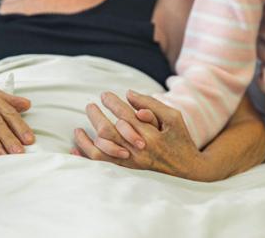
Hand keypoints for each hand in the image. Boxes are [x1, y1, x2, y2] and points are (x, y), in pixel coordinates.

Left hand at [73, 90, 201, 177]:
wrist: (188, 170)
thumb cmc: (180, 139)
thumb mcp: (173, 118)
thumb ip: (152, 104)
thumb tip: (128, 94)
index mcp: (151, 135)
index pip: (125, 115)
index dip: (112, 103)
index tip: (104, 94)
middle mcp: (138, 150)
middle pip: (108, 131)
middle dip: (95, 116)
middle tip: (90, 106)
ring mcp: (131, 163)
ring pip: (101, 151)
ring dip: (85, 139)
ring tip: (77, 129)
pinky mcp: (127, 171)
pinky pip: (102, 165)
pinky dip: (86, 157)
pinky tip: (75, 149)